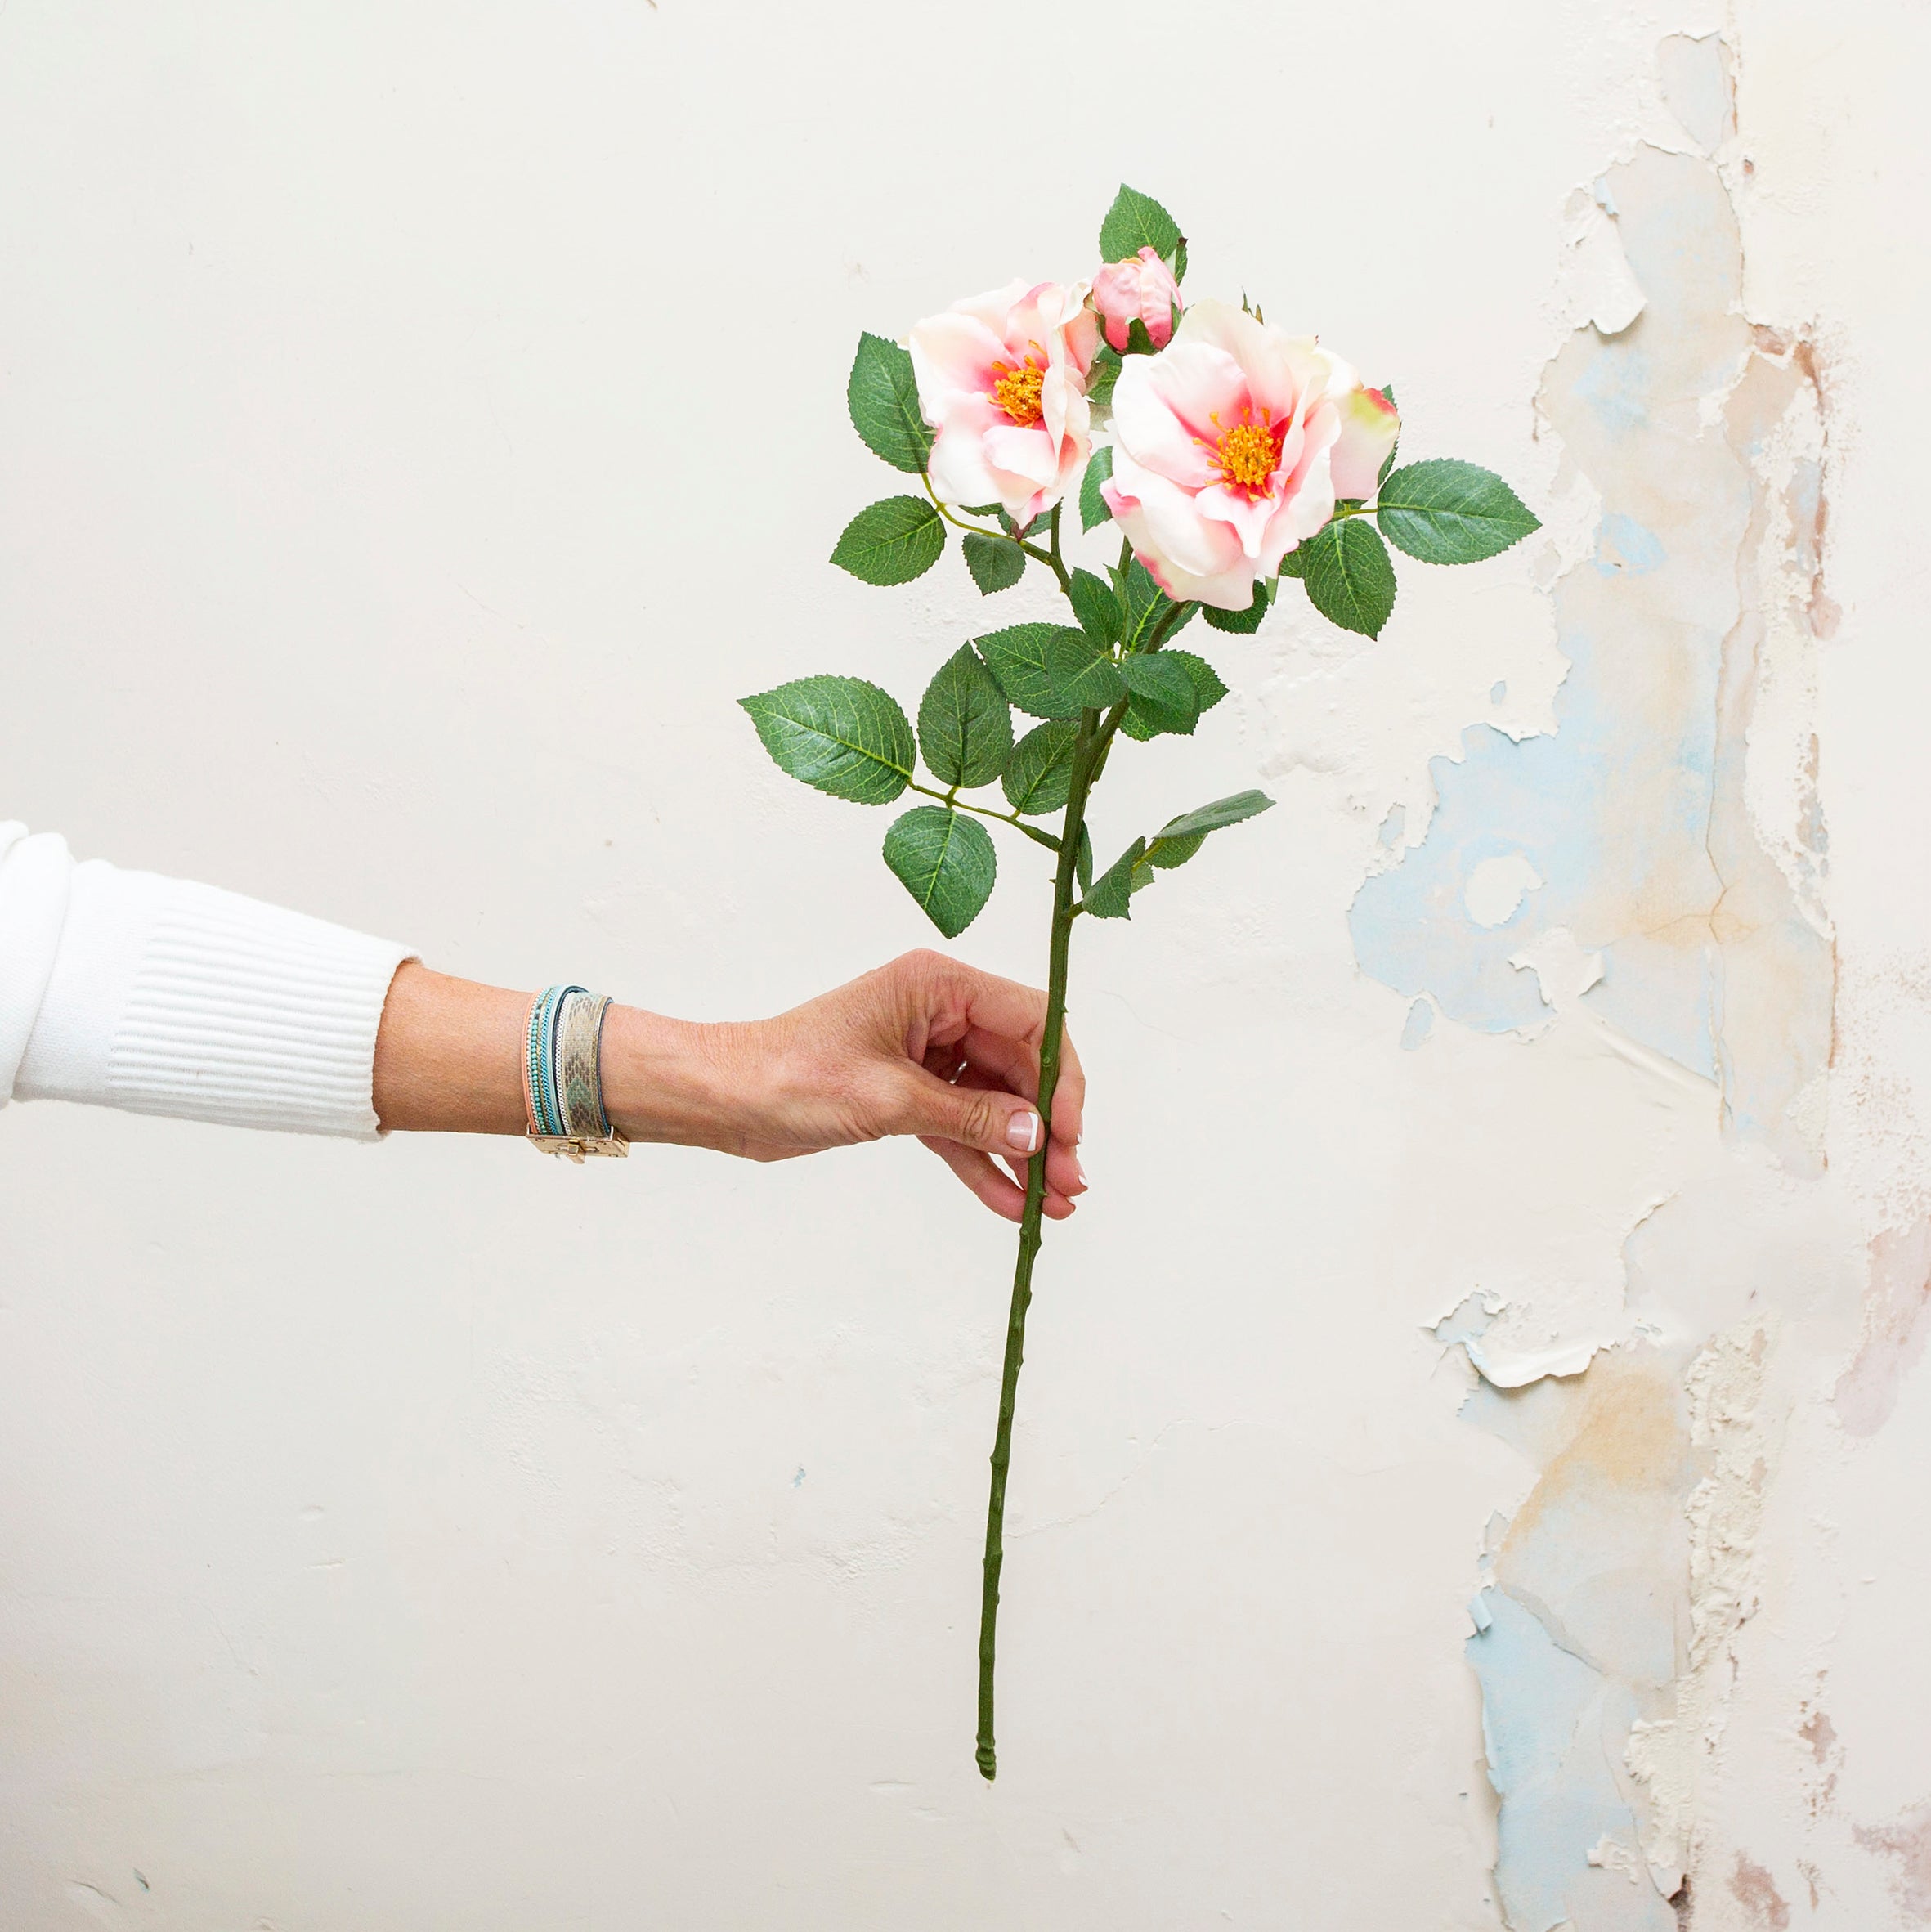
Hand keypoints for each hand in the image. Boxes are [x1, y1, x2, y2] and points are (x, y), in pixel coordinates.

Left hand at [602, 951, 1086, 1222]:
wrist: (727, 1099)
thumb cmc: (791, 1076)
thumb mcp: (889, 1098)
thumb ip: (969, 1115)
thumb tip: (1036, 1133)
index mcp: (937, 986)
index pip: (1030, 1020)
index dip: (1060, 1076)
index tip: (1070, 1131)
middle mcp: (938, 1013)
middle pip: (1018, 1067)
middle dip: (1047, 1126)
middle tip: (1071, 1182)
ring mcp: (925, 1054)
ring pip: (993, 1104)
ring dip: (1021, 1153)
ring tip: (1053, 1205)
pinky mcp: (907, 1093)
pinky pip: (959, 1127)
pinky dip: (982, 1163)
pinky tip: (1009, 1203)